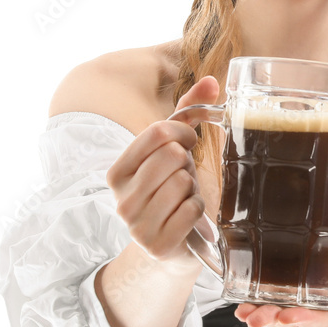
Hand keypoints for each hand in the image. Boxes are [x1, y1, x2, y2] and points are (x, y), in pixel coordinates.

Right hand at [105, 75, 219, 268]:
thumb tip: (211, 81)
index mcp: (116, 172)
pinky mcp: (157, 246)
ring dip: (193, 189)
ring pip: (183, 182)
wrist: (172, 245)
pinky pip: (191, 210)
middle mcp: (120, 200)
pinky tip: (188, 217)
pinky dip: (198, 210)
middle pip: (172, 156)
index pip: (157, 133)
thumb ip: (188, 113)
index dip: (183, 133)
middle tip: (185, 176)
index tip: (188, 143)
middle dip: (188, 163)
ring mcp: (136, 226)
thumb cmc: (172, 191)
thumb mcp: (174, 150)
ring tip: (184, 198)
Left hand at [236, 268, 327, 326]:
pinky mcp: (290, 320)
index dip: (306, 320)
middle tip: (256, 317)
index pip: (325, 322)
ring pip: (280, 324)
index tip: (288, 316)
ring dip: (261, 318)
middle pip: (296, 326)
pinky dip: (256, 313)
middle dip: (275, 321)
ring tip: (243, 312)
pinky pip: (272, 319)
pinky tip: (240, 307)